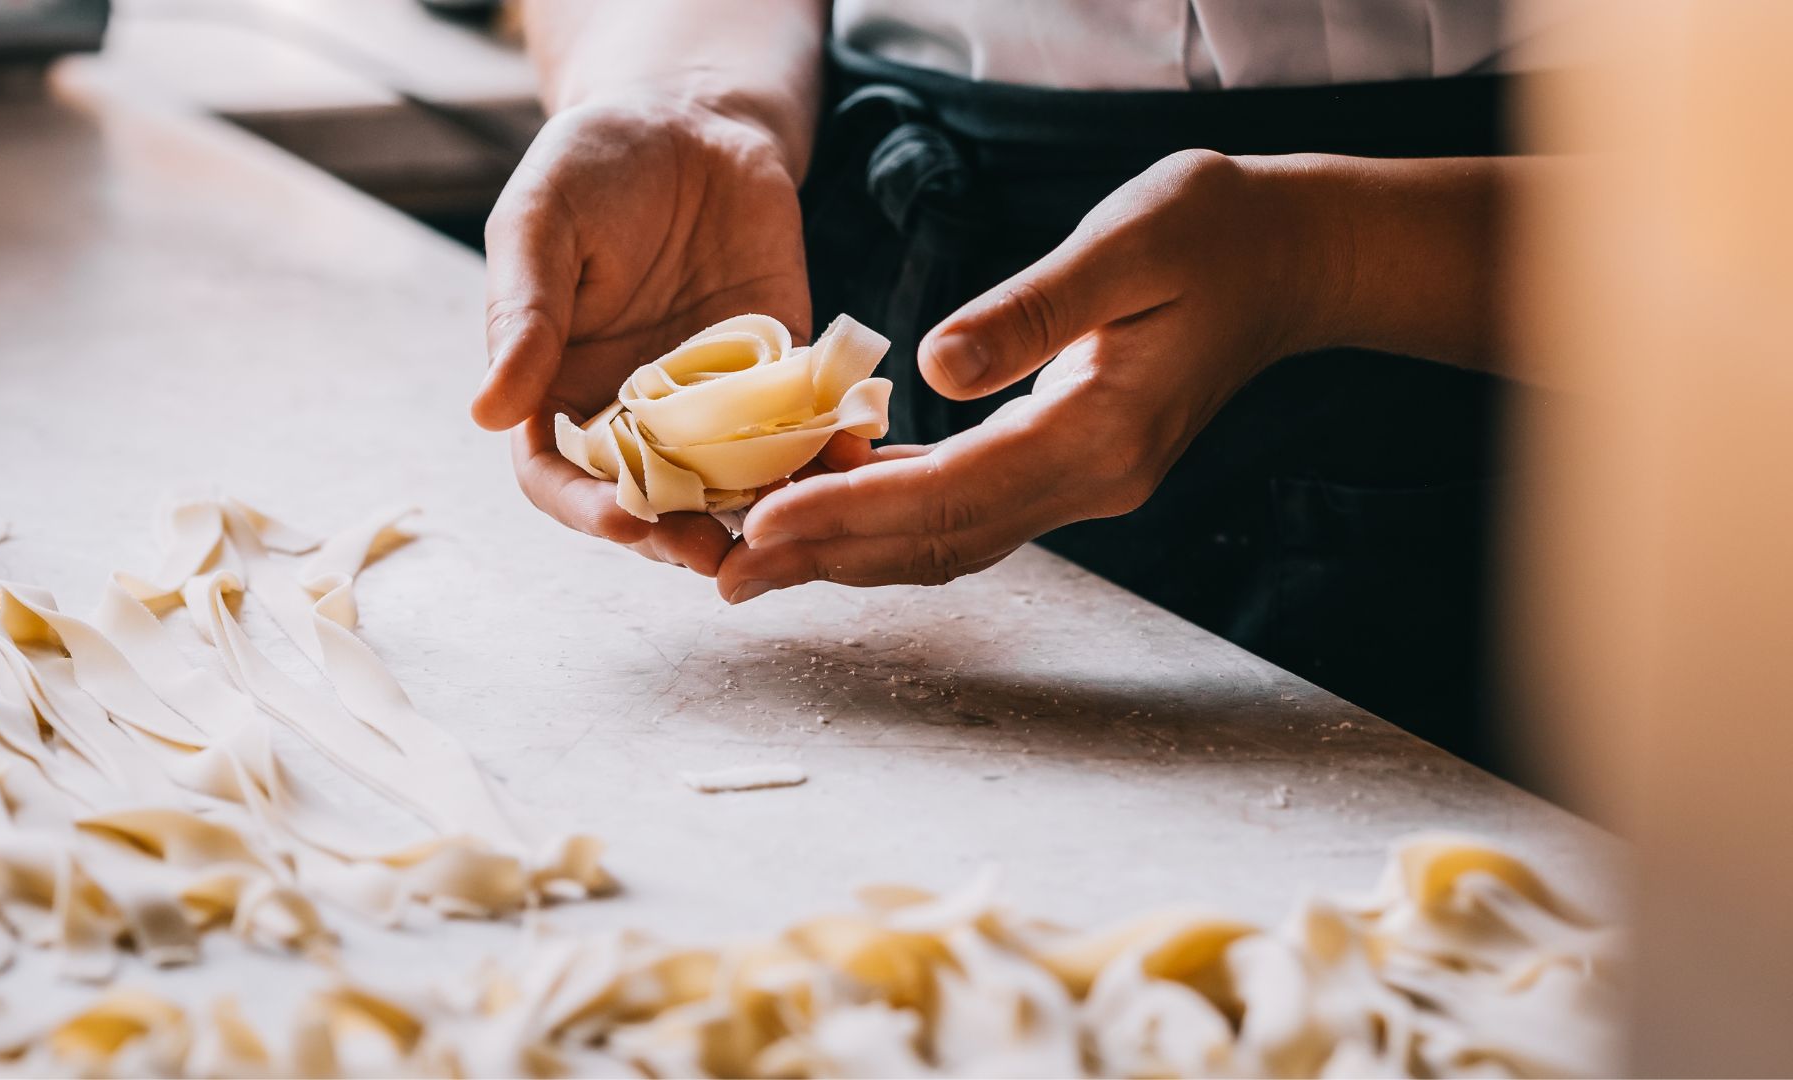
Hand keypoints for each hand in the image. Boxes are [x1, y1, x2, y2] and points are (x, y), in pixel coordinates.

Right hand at [472, 97, 811, 575]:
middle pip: (651, 502)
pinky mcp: (781, 370)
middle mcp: (636, 411)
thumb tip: (485, 412)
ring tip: (787, 528)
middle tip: (713, 554)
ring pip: (731, 482)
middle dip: (678, 537)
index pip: (560, 479)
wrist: (690, 117)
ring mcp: (713, 399)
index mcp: (561, 389)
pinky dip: (825, 449)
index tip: (625, 523)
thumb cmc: (594, 164)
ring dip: (758, 512)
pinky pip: (802, 425)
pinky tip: (848, 455)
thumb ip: (522, 316)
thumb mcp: (539, 225)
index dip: (588, 511)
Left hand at [719, 150, 1340, 602]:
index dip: (854, 508)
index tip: (766, 521)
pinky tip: (833, 506)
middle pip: (940, 541)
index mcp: (1102, 432)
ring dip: (853, 554)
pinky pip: (969, 512)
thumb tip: (935, 364)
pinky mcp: (1073, 466)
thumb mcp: (1128, 243)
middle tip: (726, 574)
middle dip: (830, 557)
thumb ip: (1033, 309)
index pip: (955, 491)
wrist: (1291, 260)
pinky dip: (894, 517)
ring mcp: (1086, 484)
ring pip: (950, 540)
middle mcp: (1093, 480)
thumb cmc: (1215, 231)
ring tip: (757, 561)